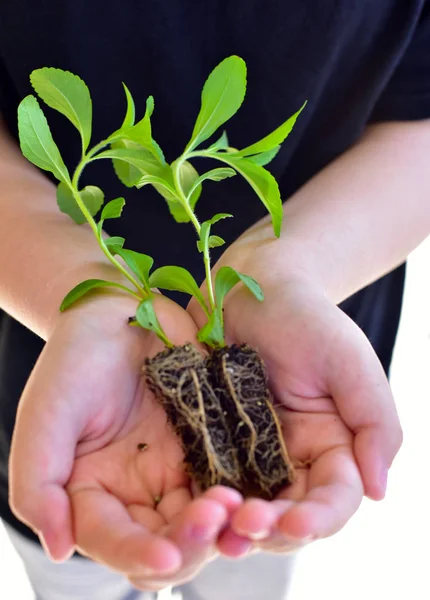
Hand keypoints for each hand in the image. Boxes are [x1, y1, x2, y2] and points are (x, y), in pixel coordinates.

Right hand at [9, 293, 239, 590]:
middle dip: (190, 542)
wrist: (123, 311)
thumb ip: (39, 482)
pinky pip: (230, 482)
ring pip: (202, 521)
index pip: (111, 539)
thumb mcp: (46, 414)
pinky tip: (253, 488)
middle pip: (165, 541)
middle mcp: (135, 491)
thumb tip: (57, 547)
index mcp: (91, 492)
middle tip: (213, 517)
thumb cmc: (77, 358)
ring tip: (235, 505)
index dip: (137, 553)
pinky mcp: (209, 448)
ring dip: (221, 524)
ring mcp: (175, 471)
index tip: (166, 555)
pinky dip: (242, 494)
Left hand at [188, 231, 401, 555]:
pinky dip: (205, 500)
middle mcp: (293, 459)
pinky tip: (193, 505)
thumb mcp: (350, 362)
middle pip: (289, 516)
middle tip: (245, 527)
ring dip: (235, 525)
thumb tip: (379, 490)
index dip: (319, 518)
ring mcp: (250, 454)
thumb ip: (375, 423)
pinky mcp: (214, 443)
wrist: (253, 288)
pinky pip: (210, 481)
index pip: (336, 498)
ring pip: (248, 508)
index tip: (295, 522)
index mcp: (333, 444)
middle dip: (272, 530)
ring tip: (218, 526)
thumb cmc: (307, 318)